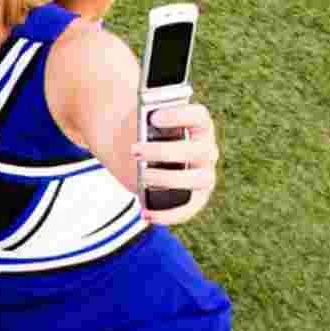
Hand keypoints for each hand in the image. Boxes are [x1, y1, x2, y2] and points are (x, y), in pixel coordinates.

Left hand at [132, 100, 218, 226]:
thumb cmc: (141, 135)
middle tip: (134, 150)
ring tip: (141, 177)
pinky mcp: (196, 198)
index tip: (153, 117)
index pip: (199, 116)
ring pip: (200, 179)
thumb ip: (136, 123)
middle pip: (199, 150)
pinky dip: (168, 214)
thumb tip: (123, 127)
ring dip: (169, 179)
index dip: (180, 116)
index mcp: (198, 125)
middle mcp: (207, 150)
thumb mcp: (137, 123)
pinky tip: (144, 212)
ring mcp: (204, 175)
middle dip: (165, 151)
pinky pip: (188, 209)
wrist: (139, 156)